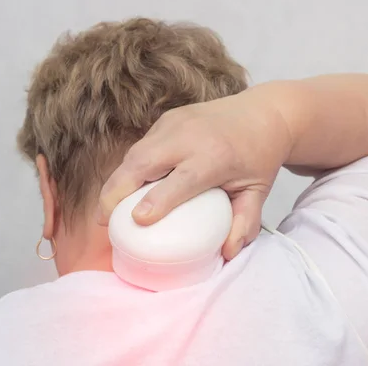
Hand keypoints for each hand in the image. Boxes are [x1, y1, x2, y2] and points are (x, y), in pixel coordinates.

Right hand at [97, 91, 292, 259]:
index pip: (181, 180)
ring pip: (135, 153)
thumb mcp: (258, 191)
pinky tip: (124, 187)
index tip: (138, 219)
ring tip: (107, 209)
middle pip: (143, 161)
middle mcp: (191, 136)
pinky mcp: (168, 119)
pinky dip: (129, 167)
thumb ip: (244, 222)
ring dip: (117, 180)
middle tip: (103, 221)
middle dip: (116, 190)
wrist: (263, 114)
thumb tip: (227, 253)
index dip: (158, 199)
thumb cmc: (259, 156)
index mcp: (217, 156)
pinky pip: (142, 146)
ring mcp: (176, 123)